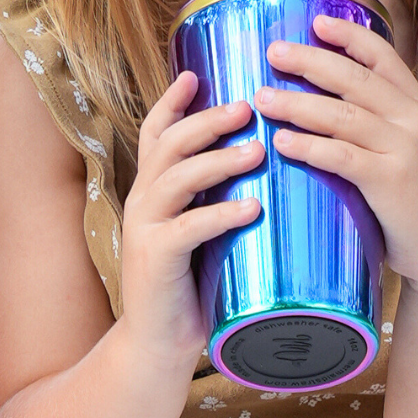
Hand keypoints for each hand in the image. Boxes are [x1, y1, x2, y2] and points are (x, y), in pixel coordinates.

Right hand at [119, 72, 264, 362]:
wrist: (158, 344)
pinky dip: (220, 214)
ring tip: (257, 150)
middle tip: (248, 107)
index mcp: (153, 189)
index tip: (195, 73)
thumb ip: (219, 201)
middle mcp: (143, 199)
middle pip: (169, 143)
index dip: (173, 101)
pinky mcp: (155, 258)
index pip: (156, 132)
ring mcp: (145, 227)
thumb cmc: (191, 286)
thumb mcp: (200, 232)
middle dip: (207, 120)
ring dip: (218, 159)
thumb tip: (273, 169)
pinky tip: (251, 208)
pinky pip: (187, 228)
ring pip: (176, 177)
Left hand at [254, 14, 417, 284]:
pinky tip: (281, 141)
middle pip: (355, 80)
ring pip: (344, 116)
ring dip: (298, 103)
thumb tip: (316, 97)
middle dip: (311, 61)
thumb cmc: (411, 198)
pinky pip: (343, 157)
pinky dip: (310, 146)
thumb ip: (371, 122)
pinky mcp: (391, 183)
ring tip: (261, 96)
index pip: (384, 58)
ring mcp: (404, 151)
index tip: (316, 20)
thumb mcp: (402, 149)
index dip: (350, 36)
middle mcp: (412, 121)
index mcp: (415, 107)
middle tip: (272, 51)